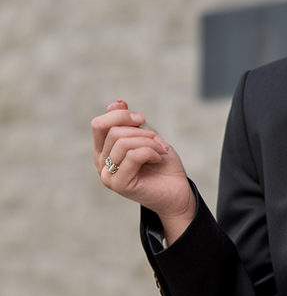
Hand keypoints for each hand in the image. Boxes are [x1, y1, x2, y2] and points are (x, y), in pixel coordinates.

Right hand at [91, 100, 195, 243]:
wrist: (177, 192)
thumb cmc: (162, 166)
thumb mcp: (146, 137)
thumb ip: (129, 123)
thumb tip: (117, 102)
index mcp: (104, 150)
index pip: (100, 124)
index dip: (121, 115)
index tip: (142, 119)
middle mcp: (101, 163)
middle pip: (113, 131)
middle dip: (142, 131)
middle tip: (159, 142)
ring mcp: (107, 175)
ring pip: (123, 142)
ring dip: (148, 142)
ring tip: (160, 152)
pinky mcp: (118, 184)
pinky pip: (133, 155)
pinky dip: (150, 152)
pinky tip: (158, 159)